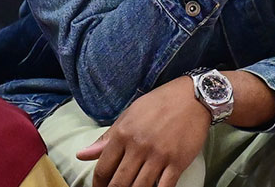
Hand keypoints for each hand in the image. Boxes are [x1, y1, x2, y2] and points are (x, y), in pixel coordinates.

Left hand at [76, 77, 211, 186]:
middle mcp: (138, 146)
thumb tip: (81, 156)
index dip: (98, 185)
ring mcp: (159, 156)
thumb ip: (105, 139)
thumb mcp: (128, 116)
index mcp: (122, 134)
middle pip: (119, 184)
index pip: (103, 169)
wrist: (192, 97)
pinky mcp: (178, 162)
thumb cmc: (158, 104)